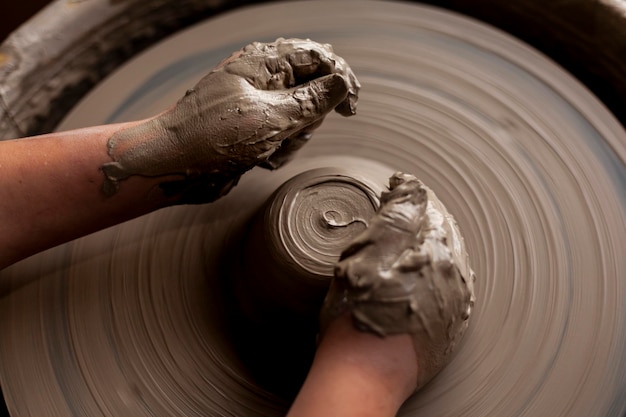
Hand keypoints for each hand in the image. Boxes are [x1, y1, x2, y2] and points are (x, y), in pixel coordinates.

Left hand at [101, 38, 359, 202]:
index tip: (349, 109)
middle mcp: (261, 79)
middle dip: (310, 118)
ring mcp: (256, 104)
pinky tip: (260, 160)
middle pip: (313, 90)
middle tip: (293, 134)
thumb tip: (342, 83)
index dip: (340, 80)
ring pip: (300, 117)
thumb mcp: (270, 119)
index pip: (318, 57)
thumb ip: (312, 101)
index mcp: (263, 62)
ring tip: (270, 151)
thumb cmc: (212, 137)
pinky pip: (282, 136)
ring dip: (292, 140)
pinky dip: (278, 151)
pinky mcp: (252, 129)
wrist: (172, 166)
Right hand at [320, 172, 475, 389]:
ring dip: (429, 250)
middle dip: (422, 224)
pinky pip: (447, 293)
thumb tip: (411, 184)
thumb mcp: (370, 249)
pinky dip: (432, 280)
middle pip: (443, 237)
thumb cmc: (361, 310)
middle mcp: (455, 277)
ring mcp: (454, 305)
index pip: (430, 212)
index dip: (410, 199)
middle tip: (398, 216)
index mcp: (439, 252)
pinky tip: (412, 283)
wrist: (366, 370)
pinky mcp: (448, 329)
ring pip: (447, 264)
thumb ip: (397, 212)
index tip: (394, 193)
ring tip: (404, 250)